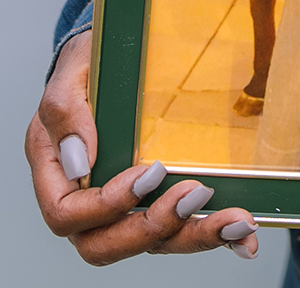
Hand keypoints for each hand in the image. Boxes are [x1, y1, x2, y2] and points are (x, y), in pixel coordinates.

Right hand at [25, 30, 260, 262]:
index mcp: (54, 170)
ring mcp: (121, 209)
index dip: (106, 205)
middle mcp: (84, 201)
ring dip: (194, 236)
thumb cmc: (90, 62)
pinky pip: (179, 232)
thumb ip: (65, 109)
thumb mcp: (73, 71)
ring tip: (234, 220)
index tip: (149, 172)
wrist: (119, 53)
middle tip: (193, 193)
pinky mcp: (155, 206)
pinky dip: (214, 237)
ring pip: (149, 245)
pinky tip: (245, 238)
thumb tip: (78, 160)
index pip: (65, 213)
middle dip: (152, 227)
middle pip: (103, 244)